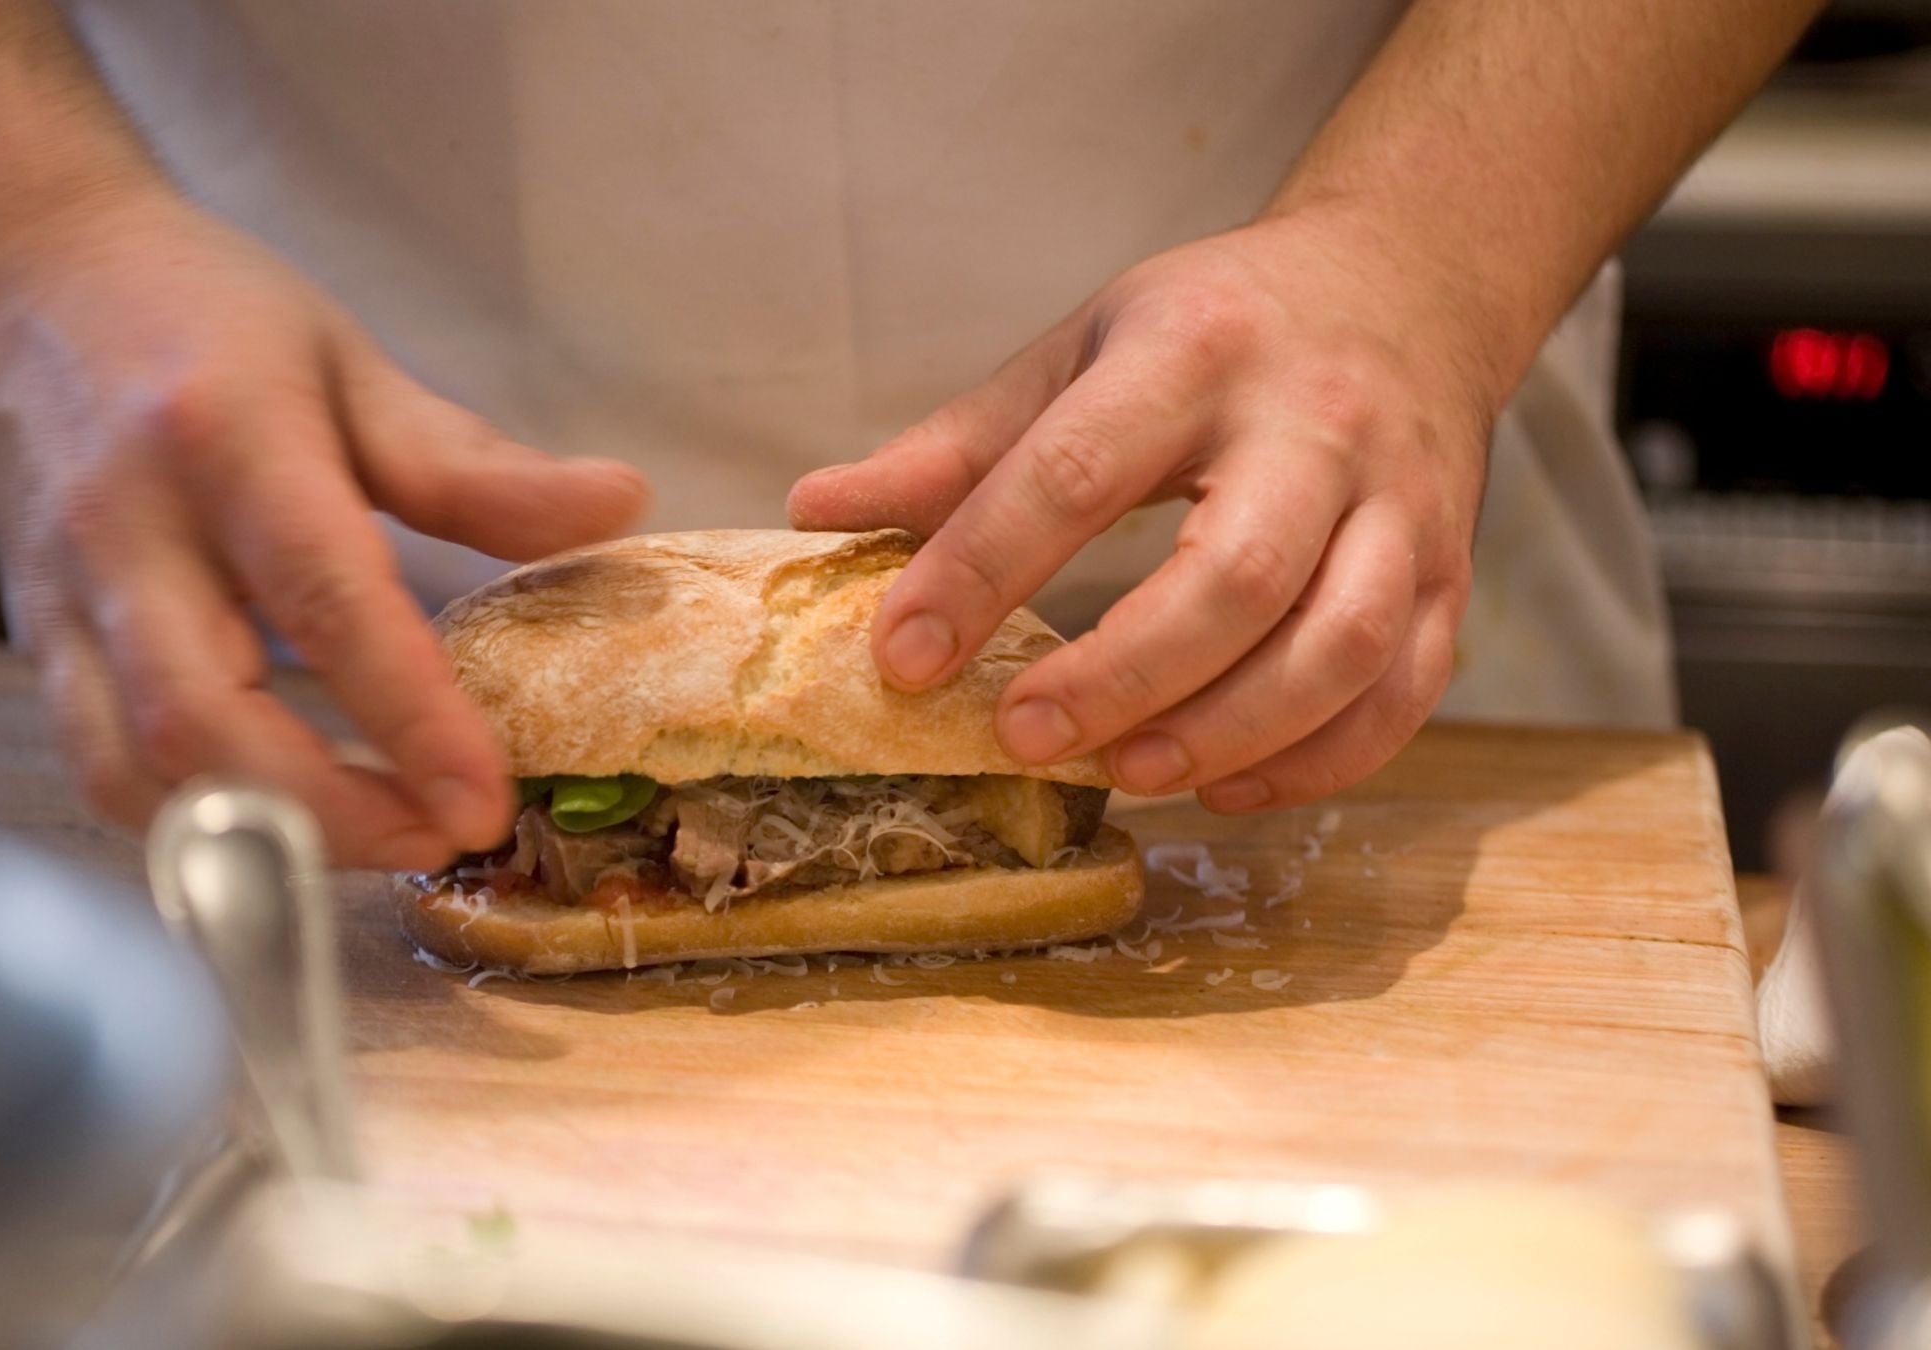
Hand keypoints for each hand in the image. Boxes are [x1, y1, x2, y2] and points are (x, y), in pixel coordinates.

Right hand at [0, 192, 647, 863]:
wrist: (26, 273)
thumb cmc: (202, 314)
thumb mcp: (351, 361)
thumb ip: (475, 462)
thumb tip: (621, 504)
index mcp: (224, 437)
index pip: (323, 598)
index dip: (408, 715)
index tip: (484, 802)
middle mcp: (127, 529)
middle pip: (203, 718)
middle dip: (329, 813)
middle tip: (441, 837)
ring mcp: (65, 596)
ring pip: (136, 768)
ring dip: (260, 839)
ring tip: (379, 840)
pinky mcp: (35, 643)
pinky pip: (98, 768)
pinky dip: (192, 824)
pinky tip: (283, 824)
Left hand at [788, 211, 1501, 812]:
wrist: (1407, 281)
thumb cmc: (1214, 328)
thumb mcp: (1079, 348)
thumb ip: (958, 446)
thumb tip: (814, 510)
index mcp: (1193, 353)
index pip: (1077, 472)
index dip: (980, 572)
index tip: (901, 658)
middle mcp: (1313, 426)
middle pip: (1233, 574)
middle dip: (1121, 674)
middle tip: (1021, 739)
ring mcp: (1401, 503)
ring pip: (1340, 643)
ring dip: (1229, 730)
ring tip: (1127, 774)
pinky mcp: (1453, 570)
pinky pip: (1404, 689)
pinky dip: (1319, 761)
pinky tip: (1226, 787)